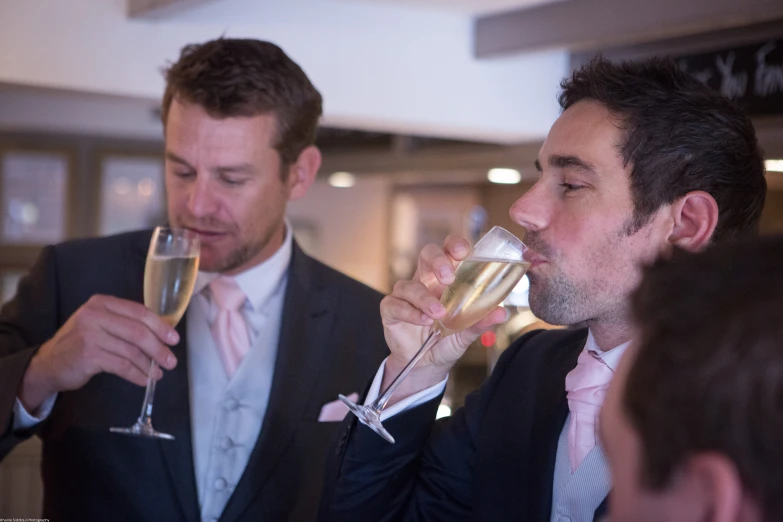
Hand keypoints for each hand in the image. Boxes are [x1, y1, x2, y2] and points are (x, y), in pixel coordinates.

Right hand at [19, 295, 179, 411]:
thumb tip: (162, 334)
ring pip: (131, 350)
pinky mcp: (88, 355)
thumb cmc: (82, 343)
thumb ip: (125, 323)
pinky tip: (144, 380)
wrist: (48, 364)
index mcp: (102, 303)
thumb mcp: (101, 324)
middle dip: (158, 348)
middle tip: (171, 361)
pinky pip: (122, 366)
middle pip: (138, 332)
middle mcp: (95, 315)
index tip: (174, 339)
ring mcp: (90, 335)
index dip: (160, 326)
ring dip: (149, 365)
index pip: (139, 312)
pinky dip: (136, 374)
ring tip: (158, 374)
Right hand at [380, 235, 507, 396]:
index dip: (454, 245)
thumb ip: (480, 321)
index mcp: (446, 280)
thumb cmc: (447, 341)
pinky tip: (423, 322)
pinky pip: (395, 304)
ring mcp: (406, 295)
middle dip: (437, 261)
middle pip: (426, 255)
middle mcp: (425, 281)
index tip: (463, 252)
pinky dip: (410, 312)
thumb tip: (502, 312)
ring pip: (409, 285)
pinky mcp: (391, 310)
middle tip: (448, 278)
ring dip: (424, 298)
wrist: (426, 366)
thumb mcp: (466, 333)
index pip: (448, 251)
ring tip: (438, 315)